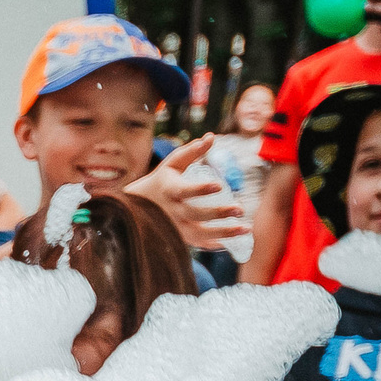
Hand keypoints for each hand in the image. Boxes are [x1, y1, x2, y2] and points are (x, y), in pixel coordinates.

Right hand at [128, 135, 247, 250]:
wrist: (134, 210)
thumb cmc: (159, 183)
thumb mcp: (170, 165)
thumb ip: (191, 152)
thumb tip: (212, 137)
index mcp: (169, 190)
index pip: (185, 191)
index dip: (201, 189)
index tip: (219, 185)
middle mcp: (172, 211)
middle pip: (196, 214)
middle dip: (219, 213)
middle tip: (240, 209)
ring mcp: (175, 228)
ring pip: (200, 233)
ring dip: (224, 232)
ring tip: (245, 228)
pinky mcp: (179, 238)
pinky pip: (198, 244)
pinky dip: (215, 244)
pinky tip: (232, 241)